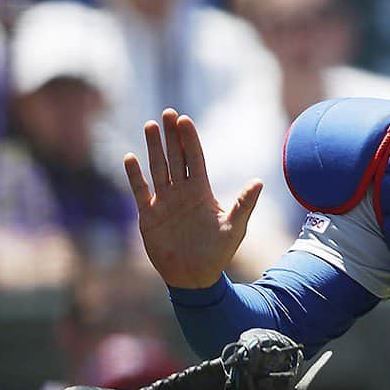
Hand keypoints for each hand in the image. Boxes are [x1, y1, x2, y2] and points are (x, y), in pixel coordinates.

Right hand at [124, 108, 261, 288]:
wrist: (195, 277)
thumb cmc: (218, 253)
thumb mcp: (234, 228)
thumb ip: (244, 204)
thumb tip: (258, 181)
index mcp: (201, 191)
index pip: (195, 159)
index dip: (190, 140)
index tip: (184, 120)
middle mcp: (182, 192)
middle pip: (175, 157)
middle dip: (171, 136)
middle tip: (167, 112)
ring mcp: (164, 202)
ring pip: (157, 168)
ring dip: (153, 148)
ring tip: (150, 125)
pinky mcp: (149, 215)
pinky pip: (141, 191)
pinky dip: (135, 176)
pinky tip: (130, 157)